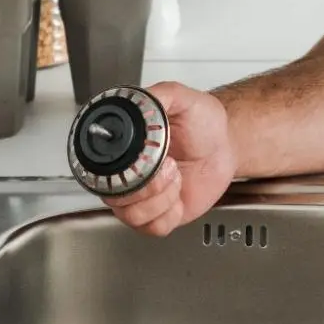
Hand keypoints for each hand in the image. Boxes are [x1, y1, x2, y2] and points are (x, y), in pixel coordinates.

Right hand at [101, 81, 237, 235]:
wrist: (224, 145)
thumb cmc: (202, 123)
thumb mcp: (184, 99)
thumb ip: (161, 95)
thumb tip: (139, 99)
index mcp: (122, 149)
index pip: (99, 169)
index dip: (120, 171)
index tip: (145, 161)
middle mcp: (125, 174)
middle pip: (113, 197)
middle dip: (146, 186)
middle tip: (169, 166)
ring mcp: (141, 197)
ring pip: (132, 215)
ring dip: (160, 198)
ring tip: (175, 178)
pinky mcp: (160, 215)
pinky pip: (153, 228)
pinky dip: (170, 214)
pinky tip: (178, 195)